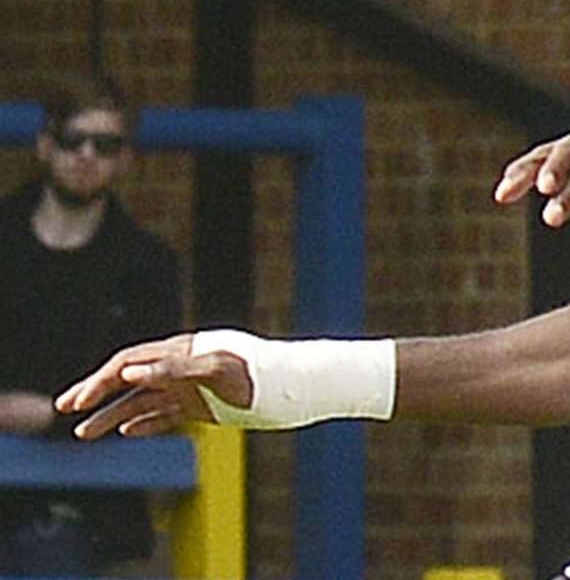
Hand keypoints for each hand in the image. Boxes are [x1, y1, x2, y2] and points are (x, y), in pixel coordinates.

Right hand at [54, 334, 250, 439]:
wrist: (287, 387)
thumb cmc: (253, 373)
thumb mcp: (214, 370)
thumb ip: (174, 369)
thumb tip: (131, 370)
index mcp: (178, 352)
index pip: (128, 364)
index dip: (101, 381)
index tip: (79, 401)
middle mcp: (178, 368)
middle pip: (127, 380)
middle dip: (95, 393)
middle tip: (64, 407)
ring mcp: (187, 388)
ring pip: (140, 402)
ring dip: (110, 416)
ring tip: (83, 435)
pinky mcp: (199, 406)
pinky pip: (163, 415)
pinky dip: (143, 423)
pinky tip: (125, 431)